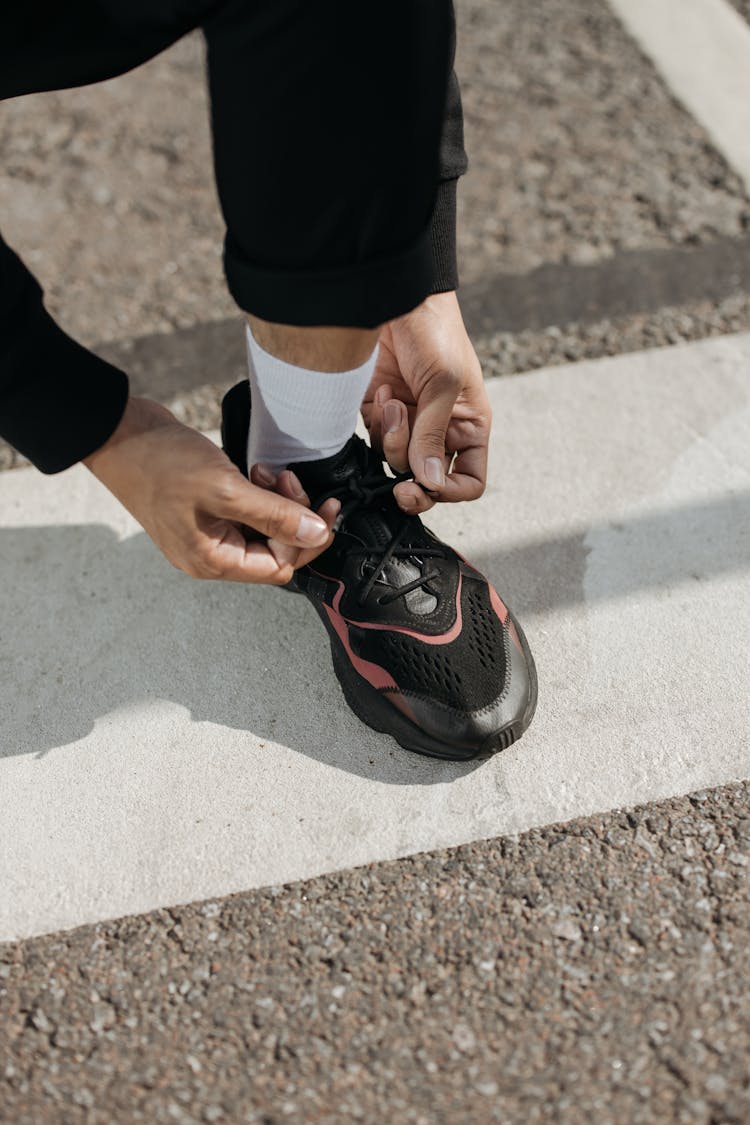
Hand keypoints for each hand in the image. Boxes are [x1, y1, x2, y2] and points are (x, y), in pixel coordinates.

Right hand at [84, 397, 338, 583]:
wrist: (119, 432)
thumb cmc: (161, 462)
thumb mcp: (226, 489)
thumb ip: (274, 515)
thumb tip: (316, 534)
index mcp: (212, 561)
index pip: (278, 567)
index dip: (303, 540)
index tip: (319, 508)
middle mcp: (210, 554)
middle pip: (274, 549)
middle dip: (292, 516)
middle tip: (290, 481)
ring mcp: (206, 532)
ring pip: (264, 528)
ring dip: (278, 500)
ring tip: (269, 471)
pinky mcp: (205, 509)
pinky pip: (248, 511)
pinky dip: (260, 492)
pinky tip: (257, 470)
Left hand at [361, 291, 491, 514]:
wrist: (395, 298)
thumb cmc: (436, 332)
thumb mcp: (444, 384)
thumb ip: (434, 435)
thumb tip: (429, 481)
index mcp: (468, 427)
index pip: (467, 480)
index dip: (450, 491)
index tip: (428, 484)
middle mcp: (439, 431)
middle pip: (427, 481)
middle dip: (413, 484)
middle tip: (401, 487)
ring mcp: (408, 423)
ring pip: (396, 462)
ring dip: (392, 438)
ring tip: (393, 400)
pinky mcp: (378, 412)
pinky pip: (374, 440)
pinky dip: (376, 423)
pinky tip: (381, 392)